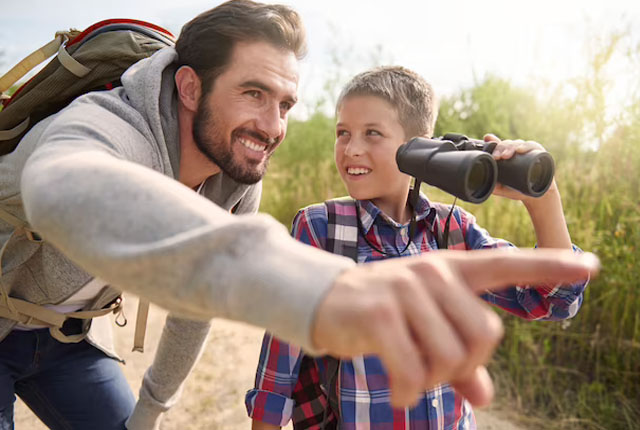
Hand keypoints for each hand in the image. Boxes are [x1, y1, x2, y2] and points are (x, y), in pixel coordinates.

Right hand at [311, 249, 598, 407]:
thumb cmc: (382, 314)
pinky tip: (399, 392)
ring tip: (411, 376)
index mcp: (450, 269)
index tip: (591, 266)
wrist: (322, 300)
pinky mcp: (381, 313)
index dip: (550, 266)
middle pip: (485, 336)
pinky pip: (415, 370)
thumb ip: (459, 358)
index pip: (507, 264)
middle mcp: (433, 272)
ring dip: (434, 382)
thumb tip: (484, 396)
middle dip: (463, 367)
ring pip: (452, 358)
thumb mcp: (423, 329)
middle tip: (435, 370)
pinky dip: (409, 391)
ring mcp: (406, 289)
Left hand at [483, 133, 556, 202]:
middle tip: (497, 157)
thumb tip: (480, 184)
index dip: (493, 144)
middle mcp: (516, 151)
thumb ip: (492, 186)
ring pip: (517, 143)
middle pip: (506, 144)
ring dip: (511, 147)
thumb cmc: (518, 189)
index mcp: (506, 156)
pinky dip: (526, 146)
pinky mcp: (539, 152)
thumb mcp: (503, 188)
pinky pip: (532, 146)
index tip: (491, 154)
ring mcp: (527, 151)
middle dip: (500, 149)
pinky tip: (520, 150)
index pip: (498, 145)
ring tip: (507, 155)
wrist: (537, 195)